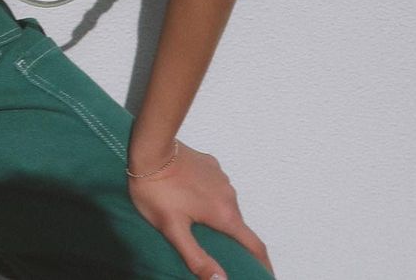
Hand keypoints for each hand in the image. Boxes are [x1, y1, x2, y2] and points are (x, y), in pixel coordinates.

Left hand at [126, 139, 275, 278]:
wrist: (150, 148)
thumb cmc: (157, 190)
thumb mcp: (173, 230)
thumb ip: (197, 258)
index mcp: (224, 213)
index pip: (255, 245)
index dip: (263, 264)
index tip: (265, 274)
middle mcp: (229, 194)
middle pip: (238, 225)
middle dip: (233, 241)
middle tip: (220, 253)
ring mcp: (220, 176)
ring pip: (226, 205)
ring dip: (219, 218)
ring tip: (201, 227)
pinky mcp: (210, 164)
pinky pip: (216, 187)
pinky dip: (211, 198)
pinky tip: (192, 200)